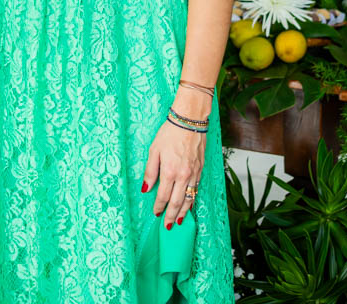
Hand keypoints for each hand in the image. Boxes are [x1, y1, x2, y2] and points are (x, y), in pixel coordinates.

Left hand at [142, 90, 209, 228]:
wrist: (190, 121)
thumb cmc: (169, 133)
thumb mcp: (154, 150)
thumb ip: (150, 172)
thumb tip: (145, 189)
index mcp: (170, 172)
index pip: (163, 196)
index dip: (159, 207)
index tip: (155, 213)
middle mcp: (183, 176)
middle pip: (177, 202)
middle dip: (171, 215)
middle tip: (167, 226)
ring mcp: (194, 173)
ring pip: (189, 198)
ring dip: (184, 211)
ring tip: (179, 221)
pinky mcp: (201, 169)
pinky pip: (197, 189)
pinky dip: (193, 199)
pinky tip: (190, 204)